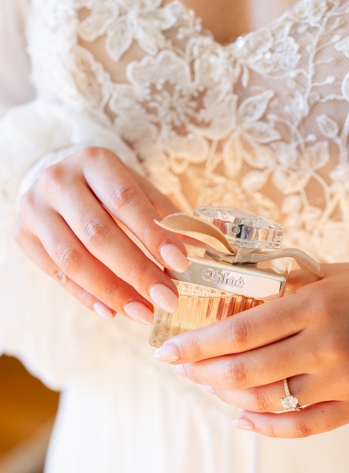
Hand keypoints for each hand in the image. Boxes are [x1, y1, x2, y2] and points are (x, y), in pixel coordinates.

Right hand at [14, 147, 184, 325]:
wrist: (56, 179)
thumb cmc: (106, 185)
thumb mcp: (136, 187)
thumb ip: (164, 215)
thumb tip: (202, 247)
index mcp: (94, 160)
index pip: (126, 201)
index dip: (153, 234)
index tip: (181, 263)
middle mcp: (59, 182)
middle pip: (99, 235)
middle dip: (136, 272)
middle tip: (166, 298)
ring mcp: (35, 210)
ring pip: (74, 260)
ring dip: (112, 292)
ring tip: (143, 312)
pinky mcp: (22, 236)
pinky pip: (57, 275)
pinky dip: (88, 296)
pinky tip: (113, 310)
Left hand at [154, 260, 348, 438]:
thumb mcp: (332, 274)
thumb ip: (285, 287)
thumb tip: (230, 294)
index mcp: (318, 304)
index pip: (240, 331)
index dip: (197, 345)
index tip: (168, 351)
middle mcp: (327, 344)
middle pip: (245, 372)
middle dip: (202, 373)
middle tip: (181, 370)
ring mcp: (342, 379)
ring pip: (268, 402)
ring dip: (228, 398)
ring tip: (212, 387)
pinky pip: (299, 427)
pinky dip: (264, 427)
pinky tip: (242, 419)